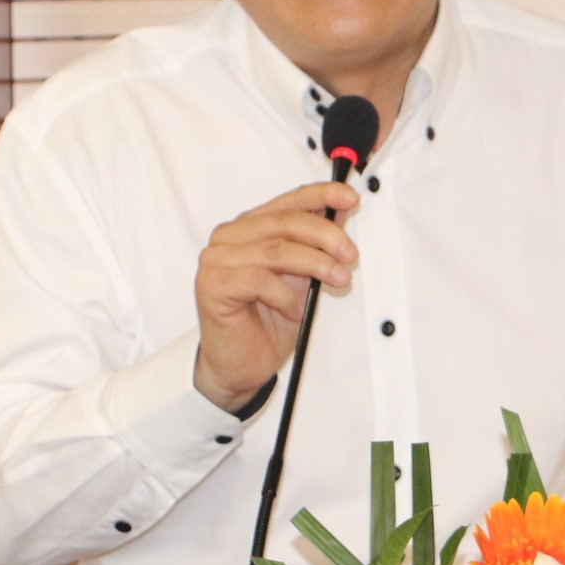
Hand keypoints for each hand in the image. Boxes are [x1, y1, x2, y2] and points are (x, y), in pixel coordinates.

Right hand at [190, 179, 360, 410]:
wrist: (240, 368)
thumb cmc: (268, 322)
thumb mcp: (302, 277)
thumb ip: (314, 245)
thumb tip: (342, 212)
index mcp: (249, 227)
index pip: (287, 202)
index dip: (320, 196)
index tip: (350, 198)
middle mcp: (229, 237)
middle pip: (285, 222)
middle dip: (326, 235)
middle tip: (351, 254)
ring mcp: (217, 260)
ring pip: (277, 250)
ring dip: (316, 264)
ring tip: (339, 281)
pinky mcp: (212, 285)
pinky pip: (260, 280)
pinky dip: (287, 296)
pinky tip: (295, 312)